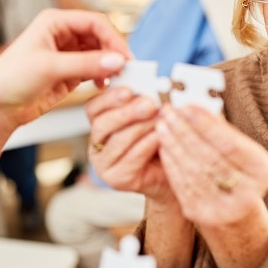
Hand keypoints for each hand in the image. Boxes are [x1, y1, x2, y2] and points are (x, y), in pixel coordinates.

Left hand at [0, 8, 130, 128]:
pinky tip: (104, 86)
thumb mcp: (50, 68)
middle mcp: (63, 34)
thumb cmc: (10, 80)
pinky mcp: (70, 73)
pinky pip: (95, 70)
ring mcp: (68, 54)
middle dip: (114, 52)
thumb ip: (86, 64)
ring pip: (100, 54)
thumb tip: (118, 61)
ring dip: (111, 65)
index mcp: (55, 22)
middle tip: (128, 70)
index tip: (126, 58)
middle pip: (101, 37)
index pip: (95, 23)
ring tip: (118, 79)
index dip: (113, 38)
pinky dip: (103, 76)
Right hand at [85, 87, 175, 204]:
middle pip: (101, 124)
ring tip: (160, 118)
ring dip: (141, 127)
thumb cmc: (161, 137)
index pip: (93, 108)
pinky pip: (131, 158)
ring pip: (117, 141)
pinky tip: (159, 135)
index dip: (109, 98)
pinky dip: (147, 144)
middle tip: (149, 104)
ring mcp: (104, 164)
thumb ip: (145, 101)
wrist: (174, 167)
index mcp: (100, 123)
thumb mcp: (151, 115)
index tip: (128, 90)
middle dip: (126, 112)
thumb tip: (150, 88)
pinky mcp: (117, 179)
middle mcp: (96, 144)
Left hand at [156, 104, 267, 227]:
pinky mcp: (201, 215)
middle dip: (185, 132)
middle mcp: (248, 193)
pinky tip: (164, 146)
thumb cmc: (236, 169)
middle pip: (209, 157)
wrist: (234, 211)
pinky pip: (182, 184)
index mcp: (262, 171)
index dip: (206, 125)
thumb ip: (220, 130)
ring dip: (174, 145)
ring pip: (193, 170)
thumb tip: (193, 106)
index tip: (186, 107)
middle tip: (168, 113)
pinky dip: (171, 163)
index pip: (229, 144)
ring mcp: (224, 208)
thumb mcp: (239, 150)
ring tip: (162, 126)